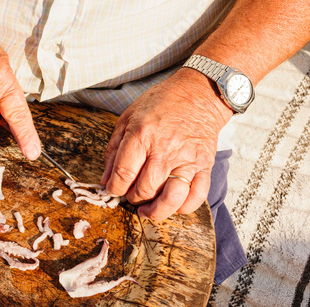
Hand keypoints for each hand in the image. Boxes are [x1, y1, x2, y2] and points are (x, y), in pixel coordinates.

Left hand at [101, 68, 232, 220]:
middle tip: (131, 195)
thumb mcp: (127, 119)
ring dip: (155, 211)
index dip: (114, 188)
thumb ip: (114, 150)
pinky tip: (172, 205)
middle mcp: (164, 149)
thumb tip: (105, 179)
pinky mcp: (204, 165)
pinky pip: (197, 195)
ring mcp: (186, 159)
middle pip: (144, 189)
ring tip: (147, 210)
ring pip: (170, 198)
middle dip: (132, 199)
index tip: (113, 189)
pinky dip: (184, 207)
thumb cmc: (160, 104)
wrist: (198, 93)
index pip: (123, 174)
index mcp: (141, 135)